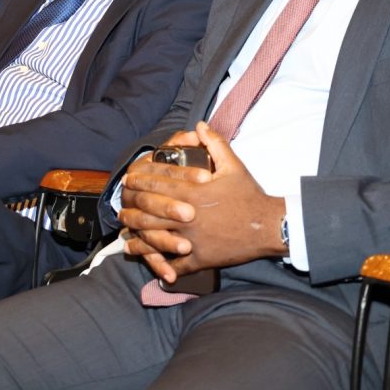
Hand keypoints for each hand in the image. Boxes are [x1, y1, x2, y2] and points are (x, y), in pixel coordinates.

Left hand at [120, 122, 285, 282]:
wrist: (268, 226)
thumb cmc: (249, 195)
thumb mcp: (233, 164)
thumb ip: (214, 143)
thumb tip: (200, 124)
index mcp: (192, 192)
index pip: (157, 186)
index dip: (140, 182)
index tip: (128, 181)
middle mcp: (187, 216)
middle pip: (149, 213)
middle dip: (132, 210)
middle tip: (120, 210)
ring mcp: (191, 239)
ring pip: (156, 239)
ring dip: (138, 237)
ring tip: (126, 236)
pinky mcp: (200, 258)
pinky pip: (175, 263)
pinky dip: (161, 265)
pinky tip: (150, 262)